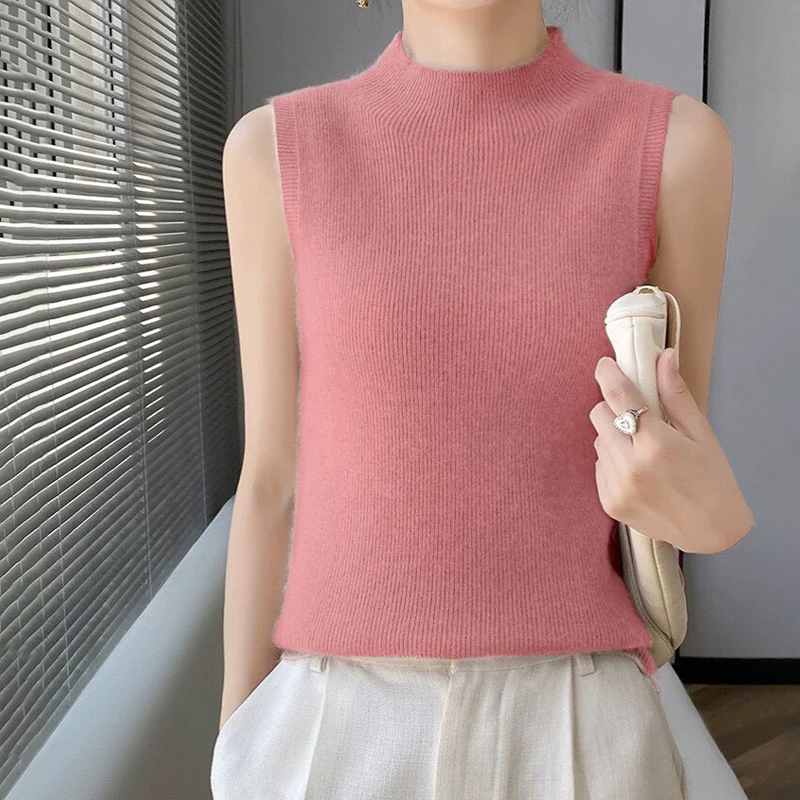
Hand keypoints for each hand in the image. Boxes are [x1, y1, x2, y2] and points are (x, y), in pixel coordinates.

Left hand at [590, 348, 753, 553]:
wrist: (712, 532)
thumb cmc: (713, 478)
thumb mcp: (701, 433)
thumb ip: (675, 394)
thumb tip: (663, 356)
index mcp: (657, 444)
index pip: (619, 396)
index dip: (608, 374)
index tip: (604, 365)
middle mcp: (631, 466)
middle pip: (599, 415)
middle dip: (615, 408)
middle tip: (637, 415)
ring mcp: (617, 486)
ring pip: (599, 440)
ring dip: (615, 436)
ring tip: (644, 451)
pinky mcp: (609, 502)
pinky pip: (600, 465)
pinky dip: (614, 461)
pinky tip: (639, 472)